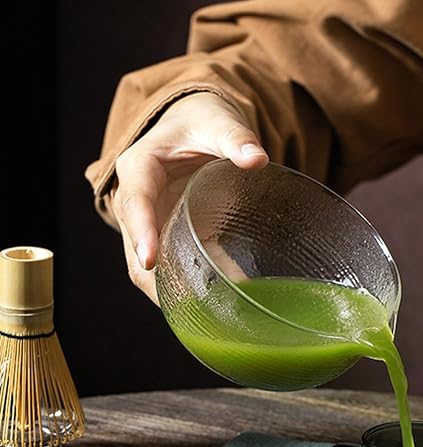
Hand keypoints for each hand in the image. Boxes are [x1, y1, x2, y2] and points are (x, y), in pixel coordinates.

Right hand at [110, 92, 267, 302]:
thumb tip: (256, 159)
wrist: (196, 128)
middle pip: (135, 247)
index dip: (142, 233)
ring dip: (170, 292)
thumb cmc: (201, 123)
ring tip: (201, 316)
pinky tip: (214, 306)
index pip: (135, 204)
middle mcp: (138, 201)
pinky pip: (173, 267)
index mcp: (140, 169)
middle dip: (154, 279)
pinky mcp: (169, 237)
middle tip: (184, 308)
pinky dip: (190, 287)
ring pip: (149, 267)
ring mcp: (151, 223)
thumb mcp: (216, 123)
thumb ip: (235, 138)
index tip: (150, 261)